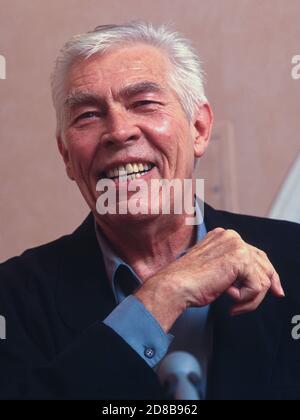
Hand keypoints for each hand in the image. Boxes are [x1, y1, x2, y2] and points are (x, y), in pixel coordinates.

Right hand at [135, 228, 283, 331]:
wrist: (175, 286)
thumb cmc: (189, 282)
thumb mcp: (215, 270)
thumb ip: (233, 268)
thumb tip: (258, 279)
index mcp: (223, 236)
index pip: (253, 252)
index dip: (265, 271)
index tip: (274, 287)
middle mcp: (231, 236)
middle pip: (263, 262)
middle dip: (270, 282)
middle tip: (278, 295)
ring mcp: (236, 245)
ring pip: (262, 277)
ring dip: (251, 298)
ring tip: (234, 305)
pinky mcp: (240, 259)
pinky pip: (258, 286)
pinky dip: (248, 300)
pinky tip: (231, 301)